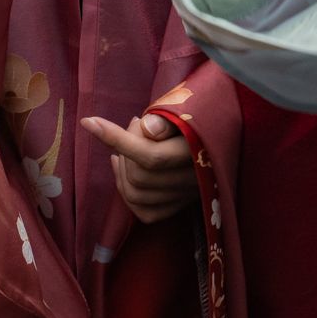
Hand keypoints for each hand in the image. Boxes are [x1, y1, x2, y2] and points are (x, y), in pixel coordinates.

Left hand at [80, 109, 199, 223]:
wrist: (227, 125)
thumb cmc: (205, 108)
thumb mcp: (190, 104)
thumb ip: (167, 119)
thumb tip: (145, 130)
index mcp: (198, 152)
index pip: (149, 155)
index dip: (116, 138)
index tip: (89, 121)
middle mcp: (193, 180)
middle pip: (140, 177)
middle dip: (124, 148)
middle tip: (133, 125)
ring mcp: (187, 195)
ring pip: (138, 196)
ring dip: (122, 171)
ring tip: (125, 146)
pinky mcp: (182, 204)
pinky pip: (147, 213)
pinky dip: (129, 196)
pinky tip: (124, 171)